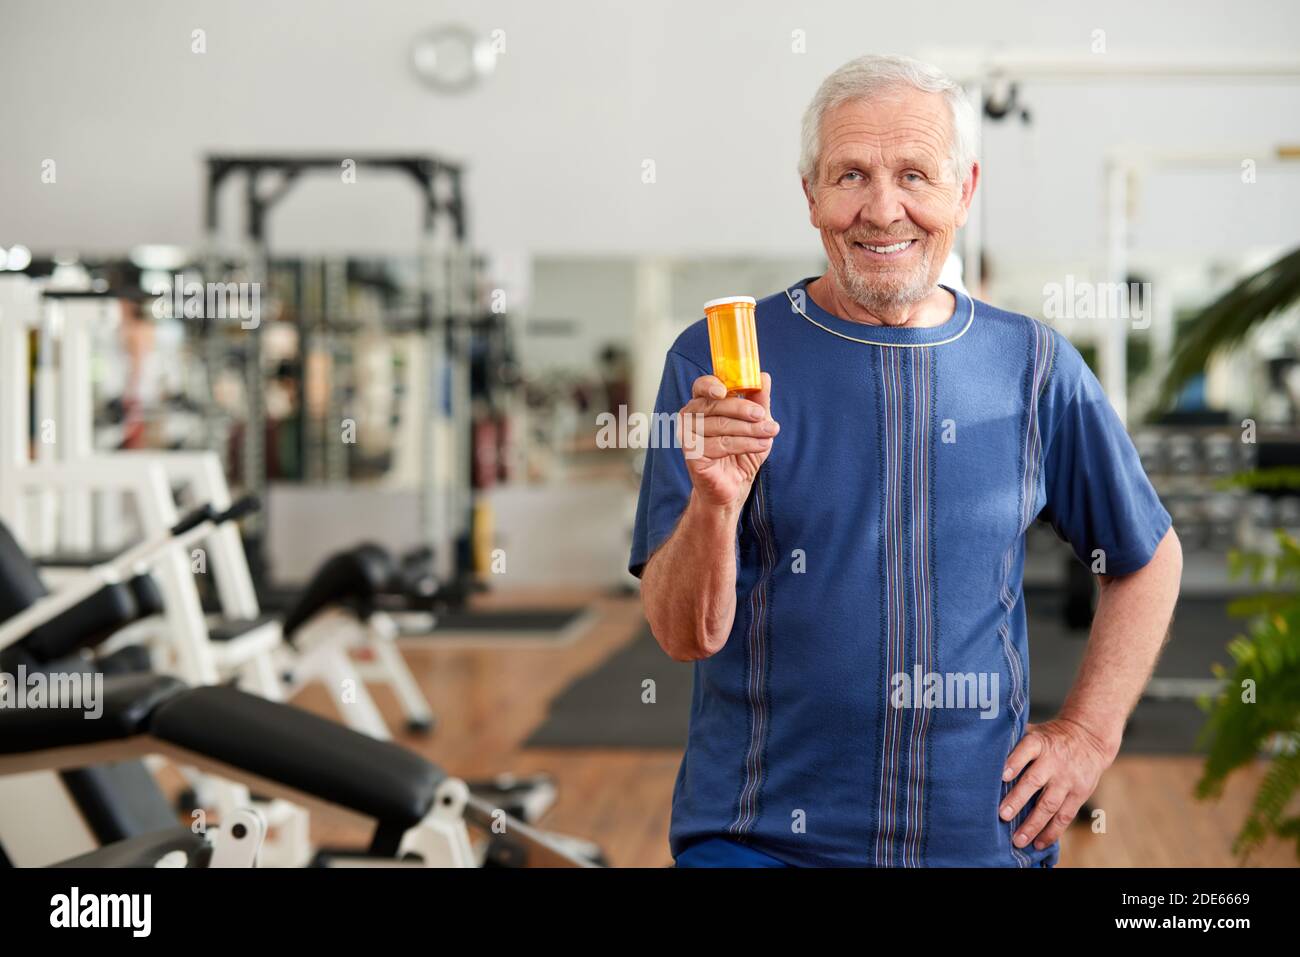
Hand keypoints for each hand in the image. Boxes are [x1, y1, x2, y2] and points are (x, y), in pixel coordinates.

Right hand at [678, 373, 777, 508]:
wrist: (734, 486)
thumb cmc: (741, 453)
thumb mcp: (755, 423)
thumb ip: (758, 400)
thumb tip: (763, 376)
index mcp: (701, 404)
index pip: (701, 386)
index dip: (711, 385)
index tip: (726, 390)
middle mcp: (689, 417)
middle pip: (714, 405)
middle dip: (743, 409)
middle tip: (763, 415)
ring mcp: (687, 435)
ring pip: (721, 425)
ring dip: (750, 429)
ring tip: (769, 433)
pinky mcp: (691, 454)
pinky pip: (721, 444)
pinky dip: (745, 444)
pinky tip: (760, 446)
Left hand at [998, 716, 1116, 850]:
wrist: (1089, 737)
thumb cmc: (1051, 738)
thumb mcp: (1034, 732)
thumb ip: (1014, 742)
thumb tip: (983, 753)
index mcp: (1039, 743)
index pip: (1025, 751)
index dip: (1013, 763)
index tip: (1001, 776)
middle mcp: (1053, 761)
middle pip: (1034, 781)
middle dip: (1018, 799)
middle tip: (1002, 815)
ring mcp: (1067, 779)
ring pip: (1050, 804)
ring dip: (1033, 824)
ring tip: (1018, 839)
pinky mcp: (1079, 793)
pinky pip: (1065, 816)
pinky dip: (1052, 831)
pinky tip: (1039, 843)